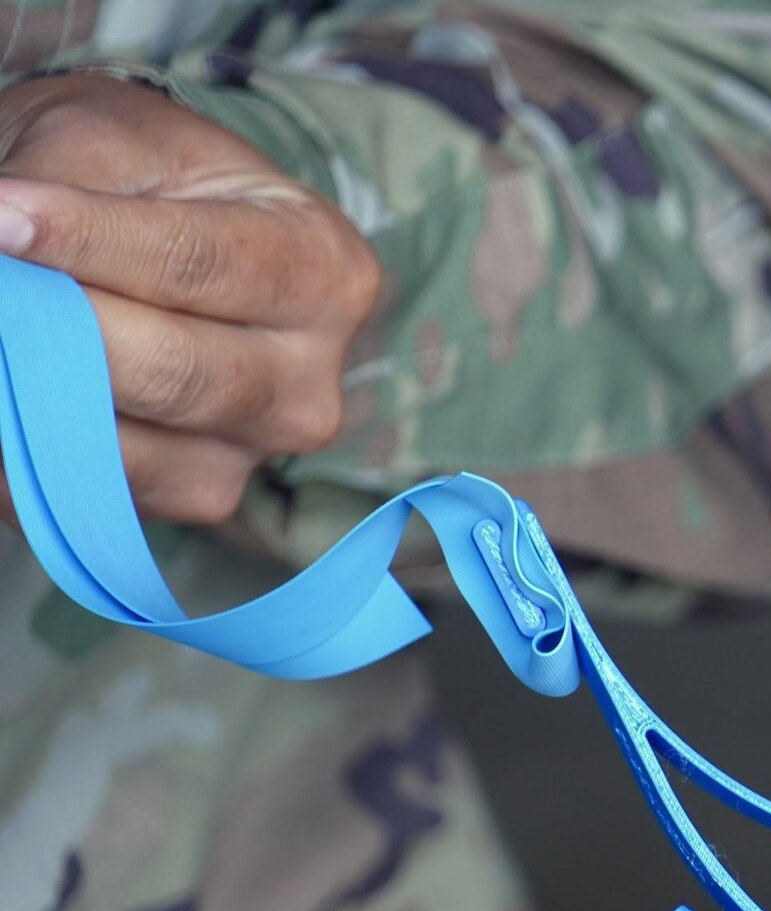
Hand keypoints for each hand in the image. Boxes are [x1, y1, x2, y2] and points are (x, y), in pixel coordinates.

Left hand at [0, 74, 379, 524]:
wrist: (163, 236)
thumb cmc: (144, 178)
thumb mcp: (110, 141)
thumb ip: (60, 187)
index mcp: (323, 270)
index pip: (196, 265)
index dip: (87, 242)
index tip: (2, 219)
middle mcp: (309, 380)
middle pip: (173, 371)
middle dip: (58, 331)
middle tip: (2, 294)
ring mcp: (259, 452)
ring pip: (129, 443)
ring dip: (35, 393)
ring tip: (8, 339)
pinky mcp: (200, 495)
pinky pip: (92, 490)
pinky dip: (27, 446)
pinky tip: (12, 394)